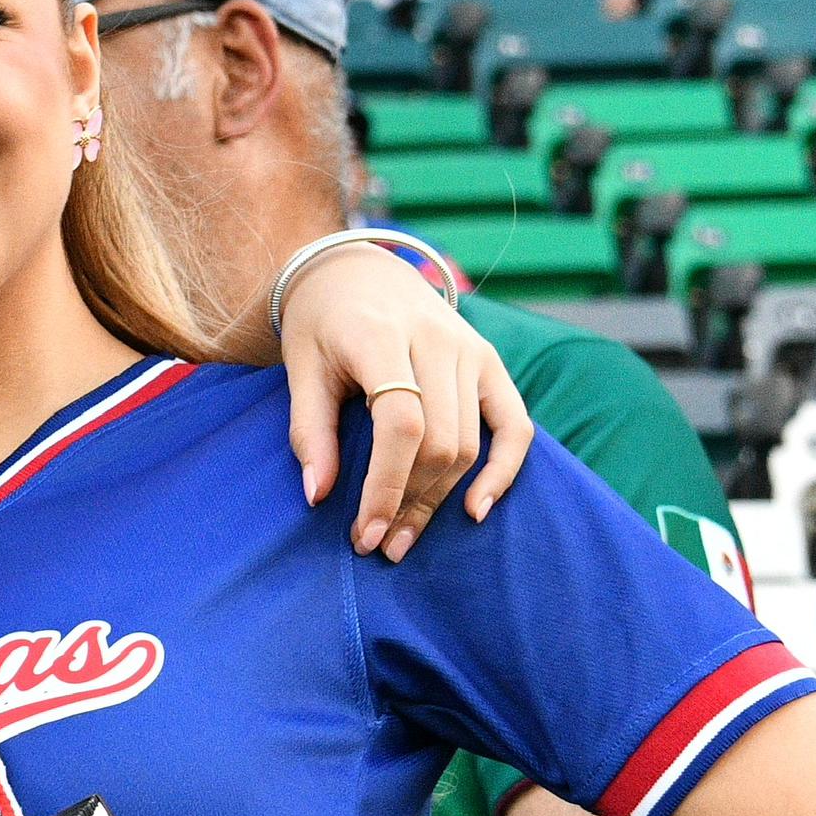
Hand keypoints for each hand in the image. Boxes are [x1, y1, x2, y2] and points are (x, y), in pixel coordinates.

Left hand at [274, 246, 534, 555]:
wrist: (356, 270)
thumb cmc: (321, 325)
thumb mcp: (300, 369)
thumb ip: (309, 430)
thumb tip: (318, 497)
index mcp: (381, 336)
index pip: (400, 422)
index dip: (385, 486)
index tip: (364, 533)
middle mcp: (436, 339)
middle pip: (440, 440)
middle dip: (411, 503)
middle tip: (379, 545)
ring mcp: (471, 350)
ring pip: (470, 442)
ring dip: (441, 499)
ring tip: (406, 538)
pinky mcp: (490, 362)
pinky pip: (515, 425)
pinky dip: (503, 470)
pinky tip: (476, 510)